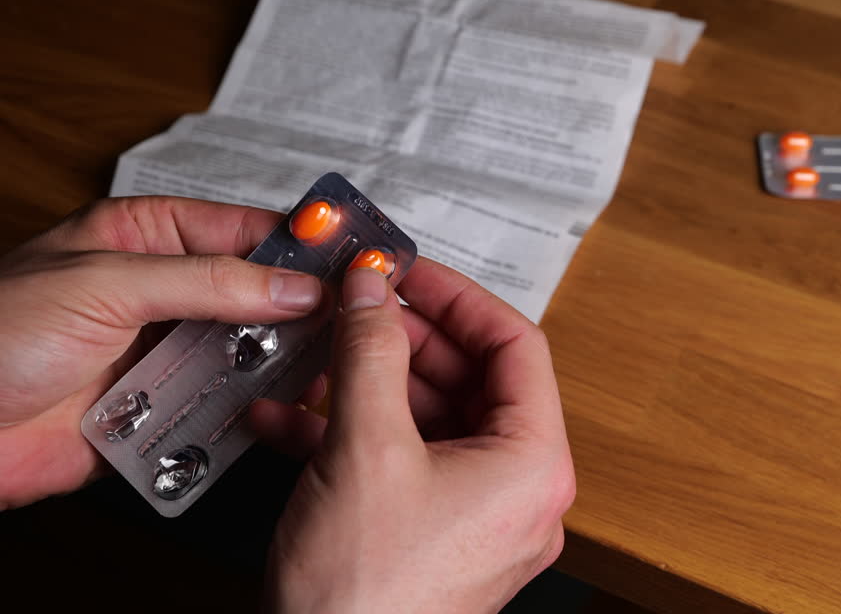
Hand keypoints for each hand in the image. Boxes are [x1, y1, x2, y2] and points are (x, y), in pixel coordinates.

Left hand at [0, 197, 322, 508]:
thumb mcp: (106, 285)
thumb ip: (207, 283)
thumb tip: (291, 285)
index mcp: (145, 237)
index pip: (244, 229)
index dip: (302, 242)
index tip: (353, 257)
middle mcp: (162, 292)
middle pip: (257, 293)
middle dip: (301, 309)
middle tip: (350, 322)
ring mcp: (164, 351)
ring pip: (249, 351)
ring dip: (280, 362)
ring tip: (322, 369)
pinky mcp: (163, 408)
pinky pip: (224, 407)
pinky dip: (250, 412)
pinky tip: (276, 410)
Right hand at [250, 261, 575, 613]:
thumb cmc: (364, 598)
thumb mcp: (364, 448)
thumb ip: (370, 354)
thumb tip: (372, 292)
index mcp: (534, 466)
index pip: (517, 347)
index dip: (460, 299)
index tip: (411, 273)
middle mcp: (519, 493)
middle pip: (472, 381)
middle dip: (404, 342)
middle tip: (355, 311)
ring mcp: (477, 519)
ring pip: (431, 421)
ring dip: (369, 386)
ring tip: (315, 360)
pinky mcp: (434, 538)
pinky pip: (406, 464)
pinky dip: (356, 435)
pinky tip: (292, 419)